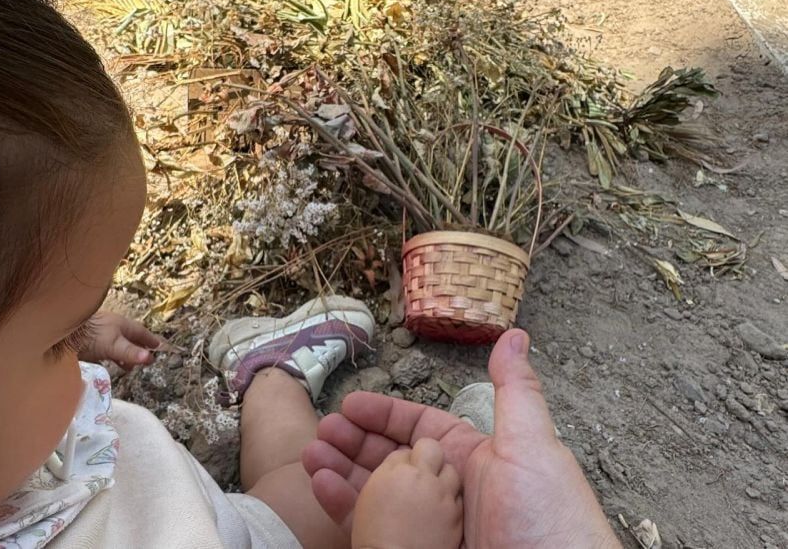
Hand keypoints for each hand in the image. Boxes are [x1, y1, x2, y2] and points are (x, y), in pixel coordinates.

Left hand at [78, 310, 166, 369]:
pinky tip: (111, 365)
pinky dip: (113, 358)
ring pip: (119, 345)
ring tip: (131, 367)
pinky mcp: (91, 344)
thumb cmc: (92, 336)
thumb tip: (149, 358)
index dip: (150, 340)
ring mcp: (102, 335)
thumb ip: (130, 352)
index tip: (159, 347)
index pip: (141, 332)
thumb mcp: (114, 345)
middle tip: (147, 359)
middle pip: (130, 338)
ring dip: (126, 354)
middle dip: (139, 348)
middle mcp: (113, 328)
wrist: (65, 334)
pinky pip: (107, 351)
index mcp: (122, 324)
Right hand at [303, 329, 619, 548]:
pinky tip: (322, 490)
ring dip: (341, 474)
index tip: (351, 404)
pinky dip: (344, 512)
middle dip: (353, 443)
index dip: (384, 416)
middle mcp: (450, 498)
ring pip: (376, 498)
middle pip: (390, 463)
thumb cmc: (552, 522)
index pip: (420, 431)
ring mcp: (432, 533)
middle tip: (321, 431)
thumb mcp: (531, 447)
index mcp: (475, 465)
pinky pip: (374, 534)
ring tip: (312, 456)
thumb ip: (515, 392)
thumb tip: (514, 335)